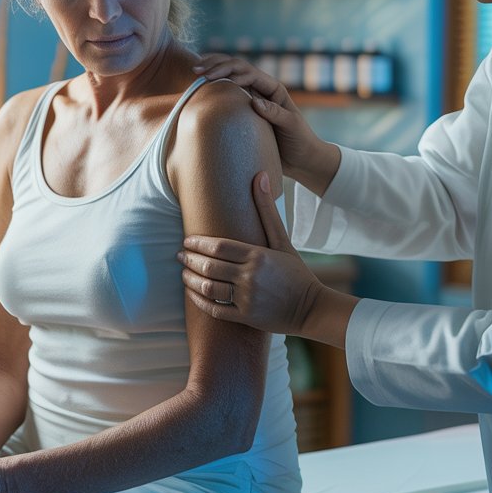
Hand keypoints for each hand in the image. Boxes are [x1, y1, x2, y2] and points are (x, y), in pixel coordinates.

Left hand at [179, 171, 322, 334]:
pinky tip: (193, 293)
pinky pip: (214, 310)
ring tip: (183, 274)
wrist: (312, 308)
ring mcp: (247, 299)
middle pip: (209, 266)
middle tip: (179, 255)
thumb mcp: (283, 240)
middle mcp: (250, 277)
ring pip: (208, 288)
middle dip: (189, 260)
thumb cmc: (296, 272)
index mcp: (258, 256)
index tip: (187, 240)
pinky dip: (199, 301)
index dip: (198, 242)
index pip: (219, 246)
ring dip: (190, 280)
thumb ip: (266, 210)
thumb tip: (260, 175)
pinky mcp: (245, 317)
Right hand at [194, 54, 336, 191]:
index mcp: (273, 89)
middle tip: (196, 70)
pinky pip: (227, 96)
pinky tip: (198, 89)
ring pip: (230, 78)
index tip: (211, 77)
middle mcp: (261, 90)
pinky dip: (213, 89)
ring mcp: (252, 99)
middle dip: (217, 66)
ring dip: (213, 72)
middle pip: (236, 69)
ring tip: (193, 72)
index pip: (248, 72)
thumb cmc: (300, 141)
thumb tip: (254, 101)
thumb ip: (275, 113)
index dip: (229, 71)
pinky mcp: (245, 112)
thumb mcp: (291, 126)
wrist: (302, 159)